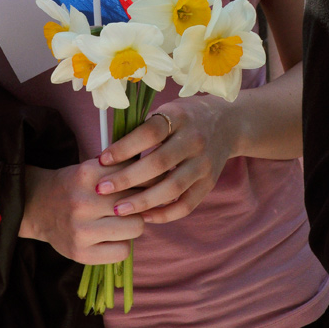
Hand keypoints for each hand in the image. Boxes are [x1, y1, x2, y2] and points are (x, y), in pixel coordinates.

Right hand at [19, 158, 145, 263]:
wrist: (37, 206)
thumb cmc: (75, 185)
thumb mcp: (93, 168)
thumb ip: (122, 169)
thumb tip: (162, 178)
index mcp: (88, 173)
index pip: (136, 174)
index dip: (148, 180)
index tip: (147, 185)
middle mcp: (84, 201)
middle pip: (139, 201)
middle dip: (141, 203)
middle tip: (134, 204)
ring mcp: (81, 229)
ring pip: (136, 227)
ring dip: (134, 225)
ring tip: (122, 221)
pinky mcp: (80, 252)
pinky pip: (123, 251)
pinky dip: (122, 245)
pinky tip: (111, 237)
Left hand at [95, 96, 235, 223]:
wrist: (226, 123)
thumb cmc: (184, 117)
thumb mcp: (167, 110)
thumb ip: (143, 129)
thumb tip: (110, 154)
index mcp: (179, 117)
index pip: (150, 133)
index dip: (124, 148)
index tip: (102, 160)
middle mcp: (194, 139)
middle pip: (159, 163)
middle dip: (127, 179)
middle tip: (102, 189)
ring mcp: (204, 163)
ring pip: (172, 187)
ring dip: (143, 201)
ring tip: (118, 209)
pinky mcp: (209, 182)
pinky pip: (186, 204)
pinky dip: (165, 214)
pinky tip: (145, 217)